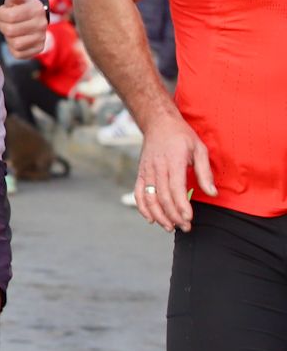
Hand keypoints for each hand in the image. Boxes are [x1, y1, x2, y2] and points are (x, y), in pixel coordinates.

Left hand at [0, 0, 47, 58]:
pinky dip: (13, 48)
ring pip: (15, 43)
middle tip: (5, 22)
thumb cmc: (21, 6)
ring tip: (11, 30)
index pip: (9, 16)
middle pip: (10, 31)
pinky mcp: (39, 48)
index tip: (2, 12)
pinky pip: (19, 54)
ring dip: (8, 37)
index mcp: (36, 10)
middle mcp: (42, 24)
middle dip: (2, 26)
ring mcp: (41, 37)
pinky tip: (16, 39)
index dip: (0, 14)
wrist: (32, 16)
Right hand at [133, 109, 217, 231]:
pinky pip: (139, 193)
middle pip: (162, 196)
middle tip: (185, 227)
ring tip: (170, 227)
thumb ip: (205, 172)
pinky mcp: (141, 173)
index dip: (181, 205)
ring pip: (149, 197)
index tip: (189, 218)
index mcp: (173, 161)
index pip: (175, 188)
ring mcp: (146, 171)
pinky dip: (142, 207)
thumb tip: (212, 193)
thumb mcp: (199, 149)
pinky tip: (151, 219)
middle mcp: (157, 167)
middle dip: (173, 215)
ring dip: (158, 215)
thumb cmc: (181, 136)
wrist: (158, 122)